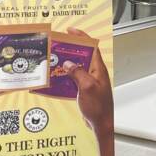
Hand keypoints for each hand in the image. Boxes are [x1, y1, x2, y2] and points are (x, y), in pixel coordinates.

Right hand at [64, 29, 114, 155]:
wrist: (101, 124)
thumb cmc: (98, 107)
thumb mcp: (87, 87)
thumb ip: (78, 73)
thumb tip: (68, 63)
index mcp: (98, 69)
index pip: (91, 47)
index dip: (81, 37)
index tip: (70, 30)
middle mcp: (95, 73)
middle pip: (83, 55)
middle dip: (70, 49)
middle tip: (57, 45)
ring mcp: (90, 81)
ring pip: (77, 67)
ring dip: (66, 63)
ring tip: (53, 59)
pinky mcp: (85, 90)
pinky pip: (74, 78)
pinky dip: (66, 76)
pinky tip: (56, 78)